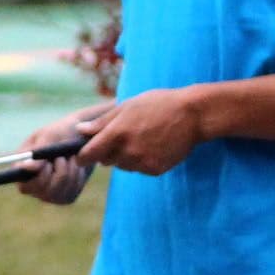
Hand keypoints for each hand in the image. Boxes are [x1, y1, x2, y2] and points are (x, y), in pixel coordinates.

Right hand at [15, 102, 111, 205]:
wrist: (81, 136)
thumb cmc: (60, 132)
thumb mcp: (49, 135)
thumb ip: (37, 151)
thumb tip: (27, 167)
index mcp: (22, 170)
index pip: (23, 186)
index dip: (34, 178)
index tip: (46, 163)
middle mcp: (33, 185)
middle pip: (41, 191)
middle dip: (56, 172)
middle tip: (61, 157)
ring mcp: (49, 193)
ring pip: (57, 192)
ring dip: (68, 172)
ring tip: (71, 157)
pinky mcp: (65, 196)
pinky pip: (70, 192)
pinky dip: (76, 177)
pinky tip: (76, 166)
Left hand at [76, 88, 208, 176]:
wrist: (194, 114)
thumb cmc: (159, 104)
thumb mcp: (128, 107)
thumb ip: (102, 122)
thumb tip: (80, 130)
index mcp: (117, 134)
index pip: (88, 155)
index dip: (83, 156)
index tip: (83, 155)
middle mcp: (127, 151)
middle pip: (106, 161)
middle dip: (109, 152)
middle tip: (125, 136)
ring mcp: (142, 162)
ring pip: (123, 166)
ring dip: (126, 157)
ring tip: (143, 138)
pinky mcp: (155, 169)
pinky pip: (140, 169)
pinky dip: (143, 161)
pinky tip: (155, 146)